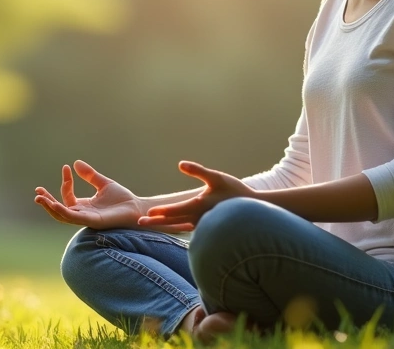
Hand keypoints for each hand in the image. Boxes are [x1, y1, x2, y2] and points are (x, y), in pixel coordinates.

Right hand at [34, 160, 193, 232]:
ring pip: (62, 216)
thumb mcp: (103, 183)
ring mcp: (86, 219)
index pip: (67, 195)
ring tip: (39, 197)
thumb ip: (90, 175)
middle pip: (59, 209)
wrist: (136, 208)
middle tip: (37, 191)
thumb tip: (75, 163)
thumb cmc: (122, 199)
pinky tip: (54, 203)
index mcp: (84, 206)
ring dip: (50, 207)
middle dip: (47, 201)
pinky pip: (73, 218)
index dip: (65, 182)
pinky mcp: (92, 221)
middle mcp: (82, 213)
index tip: (66, 167)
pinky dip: (62, 211)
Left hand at [138, 160, 255, 227]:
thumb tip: (180, 164)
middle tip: (139, 223)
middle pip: (173, 221)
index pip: (175, 210)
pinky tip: (169, 227)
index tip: (146, 214)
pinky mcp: (207, 226)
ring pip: (179, 226)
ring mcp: (203, 224)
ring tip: (151, 224)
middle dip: (156, 222)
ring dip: (164, 225)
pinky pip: (188, 228)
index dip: (160, 212)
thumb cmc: (235, 191)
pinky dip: (176, 227)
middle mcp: (198, 218)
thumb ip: (198, 171)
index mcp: (198, 206)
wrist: (254, 210)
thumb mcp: (217, 177)